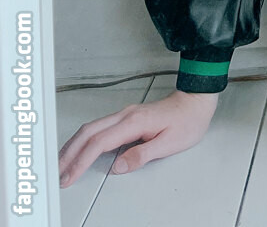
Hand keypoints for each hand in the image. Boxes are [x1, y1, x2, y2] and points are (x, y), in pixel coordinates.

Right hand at [58, 89, 218, 186]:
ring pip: (90, 128)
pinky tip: (79, 149)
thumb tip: (118, 167)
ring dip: (73, 146)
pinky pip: (98, 127)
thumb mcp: (170, 143)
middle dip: (69, 154)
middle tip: (58, 174)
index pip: (99, 143)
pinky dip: (83, 140)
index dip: (81, 161)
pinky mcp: (126, 117)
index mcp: (134, 121)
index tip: (70, 177)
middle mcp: (126, 115)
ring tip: (62, 165)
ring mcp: (125, 114)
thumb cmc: (188, 120)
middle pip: (88, 132)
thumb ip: (142, 155)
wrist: (197, 101)